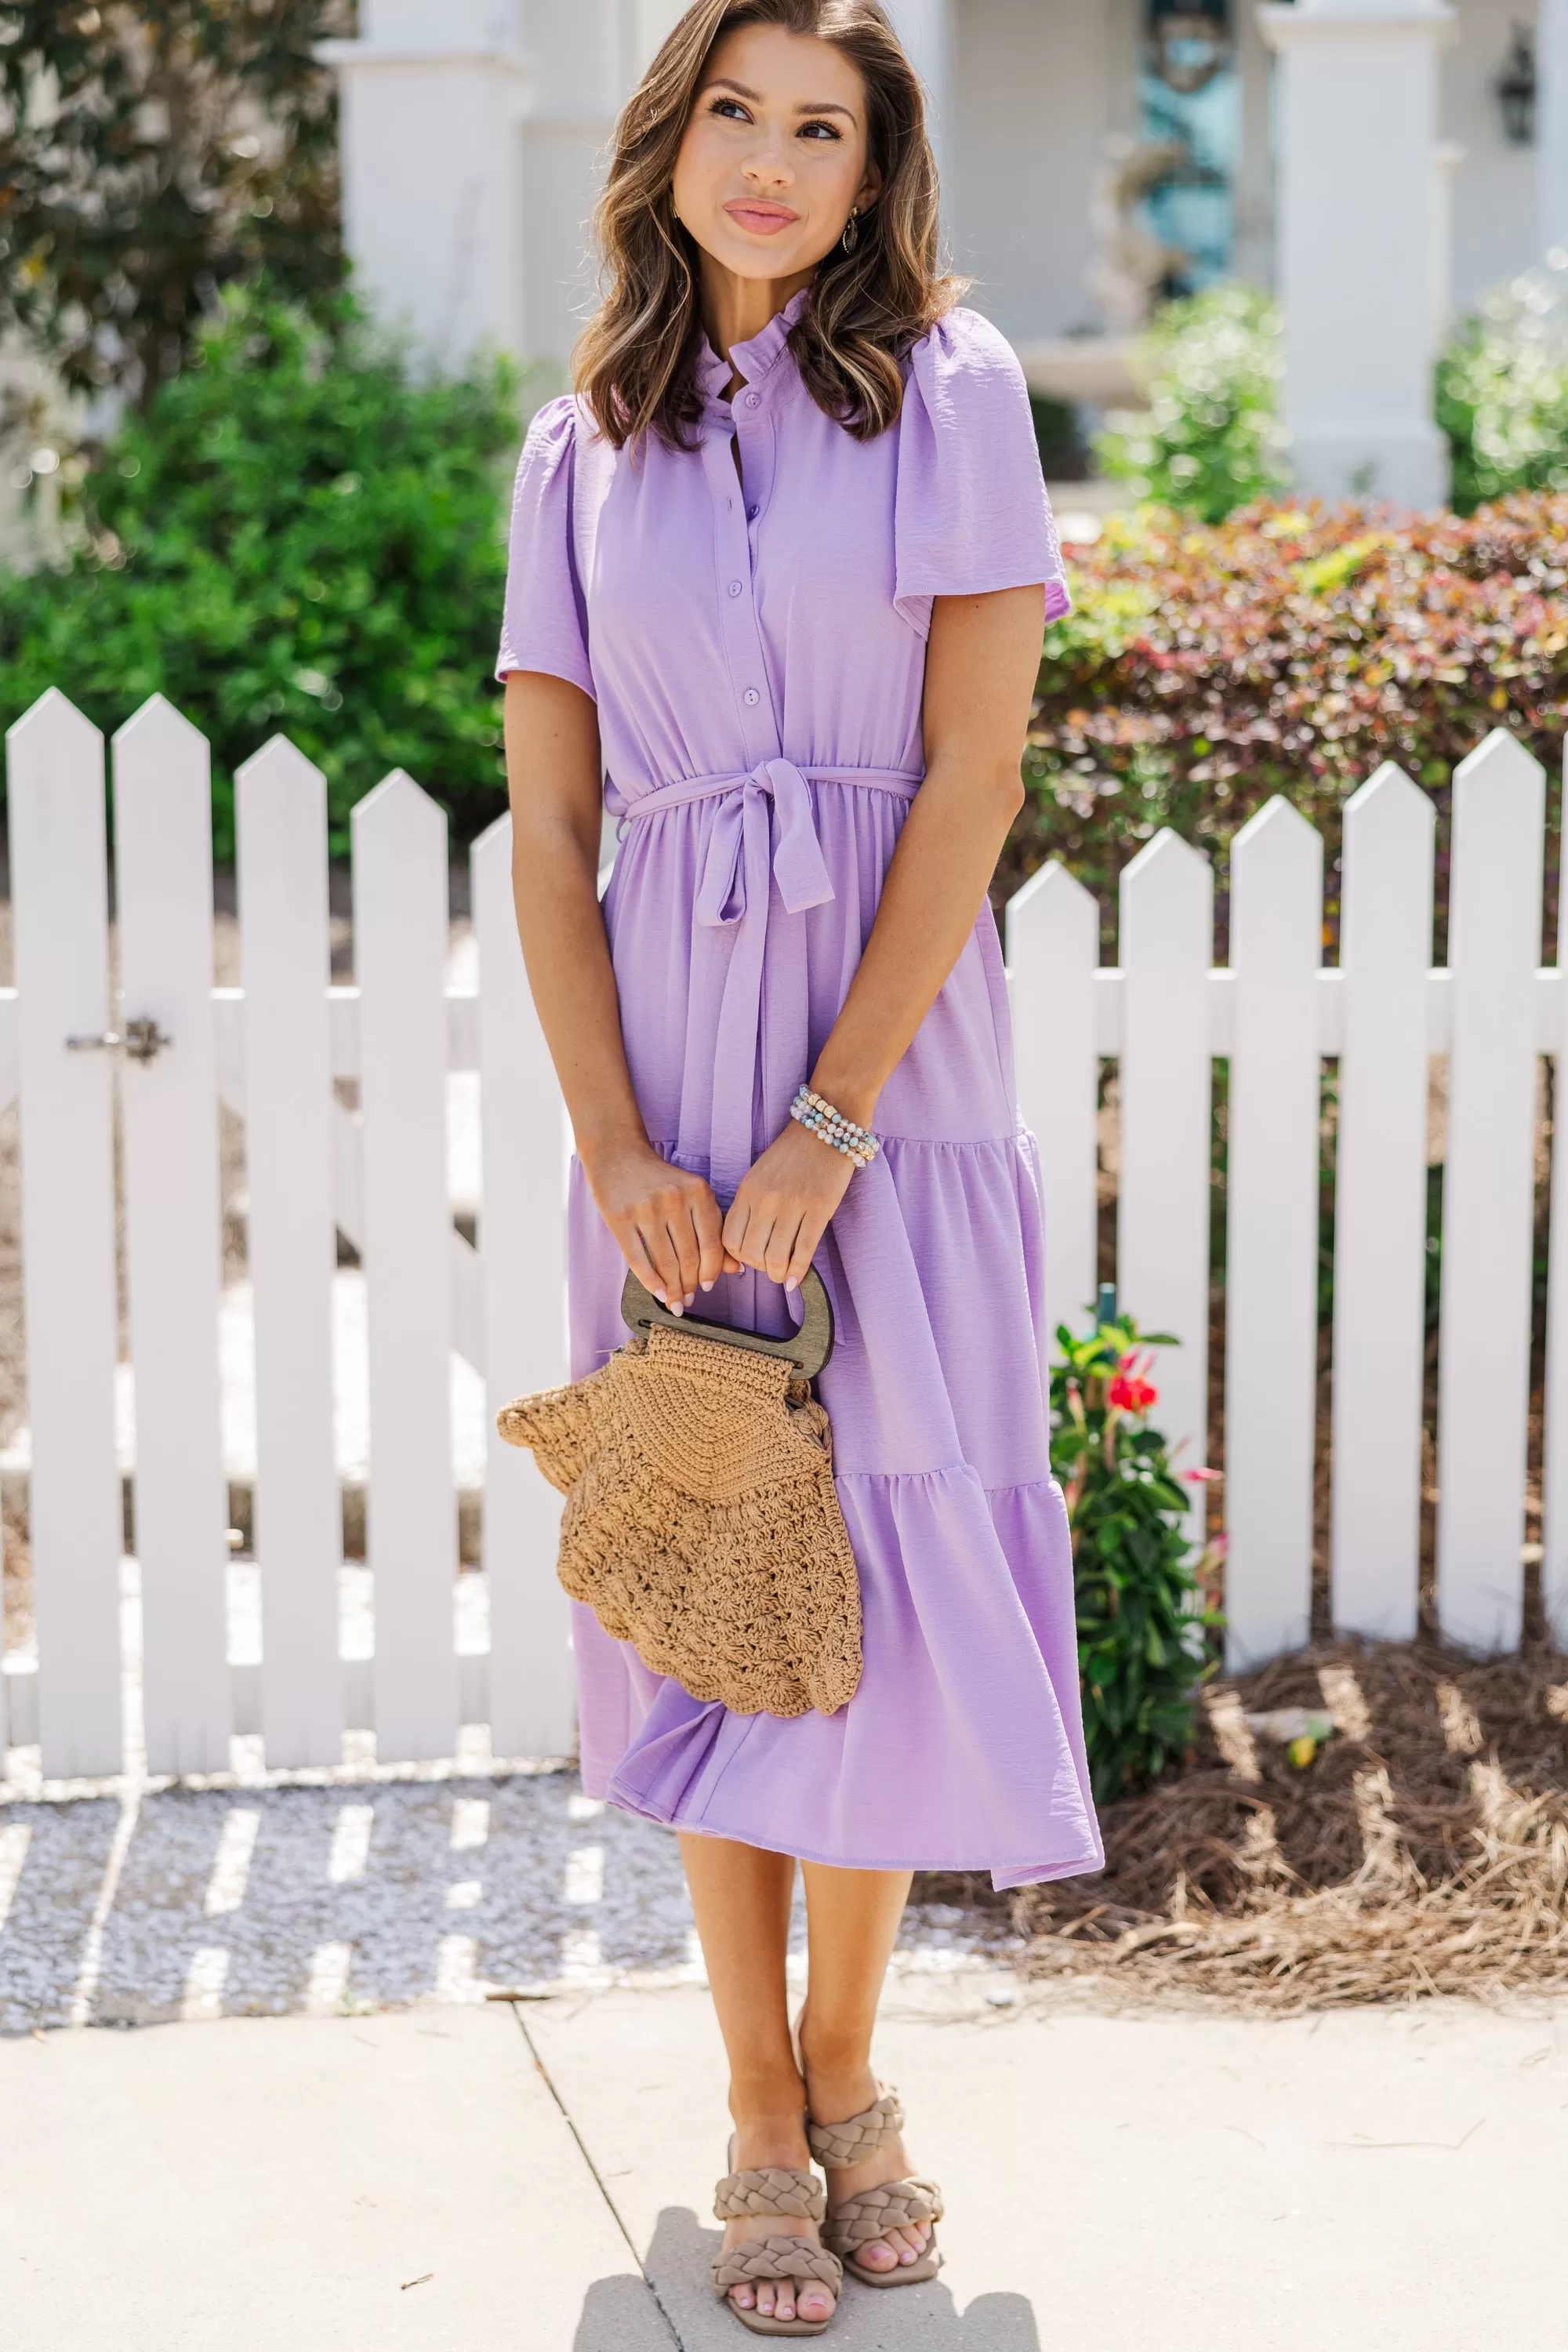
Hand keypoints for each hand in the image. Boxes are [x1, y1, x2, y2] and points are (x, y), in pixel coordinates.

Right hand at [581, 1136, 736, 1312]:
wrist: (618, 1154)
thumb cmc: (659, 1179)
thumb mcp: (692, 1195)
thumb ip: (712, 1228)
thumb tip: (734, 1268)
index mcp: (698, 1192)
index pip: (711, 1244)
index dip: (711, 1272)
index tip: (708, 1287)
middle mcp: (675, 1200)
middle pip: (689, 1257)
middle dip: (690, 1286)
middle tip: (689, 1300)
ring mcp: (646, 1208)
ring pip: (665, 1262)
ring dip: (672, 1289)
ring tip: (675, 1302)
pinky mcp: (620, 1218)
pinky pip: (638, 1259)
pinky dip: (650, 1282)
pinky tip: (658, 1293)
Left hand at [722, 1120, 854, 1290]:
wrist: (825, 1129)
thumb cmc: (791, 1156)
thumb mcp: (758, 1177)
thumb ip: (749, 1207)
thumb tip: (746, 1249)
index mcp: (747, 1191)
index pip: (730, 1239)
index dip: (738, 1258)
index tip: (749, 1260)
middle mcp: (766, 1199)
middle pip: (750, 1253)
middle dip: (758, 1268)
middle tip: (768, 1266)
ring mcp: (793, 1205)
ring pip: (775, 1257)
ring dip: (777, 1273)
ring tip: (782, 1273)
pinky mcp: (819, 1209)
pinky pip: (803, 1251)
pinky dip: (798, 1272)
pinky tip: (796, 1279)